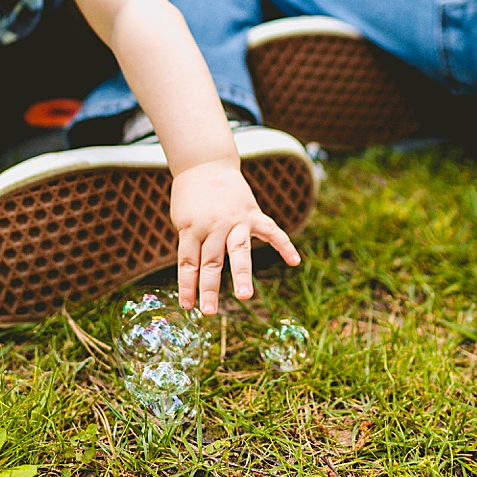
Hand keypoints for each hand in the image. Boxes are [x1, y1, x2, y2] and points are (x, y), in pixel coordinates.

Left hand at [169, 160, 301, 313]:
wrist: (205, 164)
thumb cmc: (190, 197)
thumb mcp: (182, 219)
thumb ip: (191, 243)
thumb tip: (196, 275)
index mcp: (192, 228)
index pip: (188, 262)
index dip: (187, 286)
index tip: (187, 307)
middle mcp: (214, 225)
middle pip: (212, 260)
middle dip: (210, 288)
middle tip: (209, 311)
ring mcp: (235, 220)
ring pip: (239, 250)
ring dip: (242, 274)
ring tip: (245, 297)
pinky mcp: (253, 214)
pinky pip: (271, 230)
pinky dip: (284, 245)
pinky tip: (295, 261)